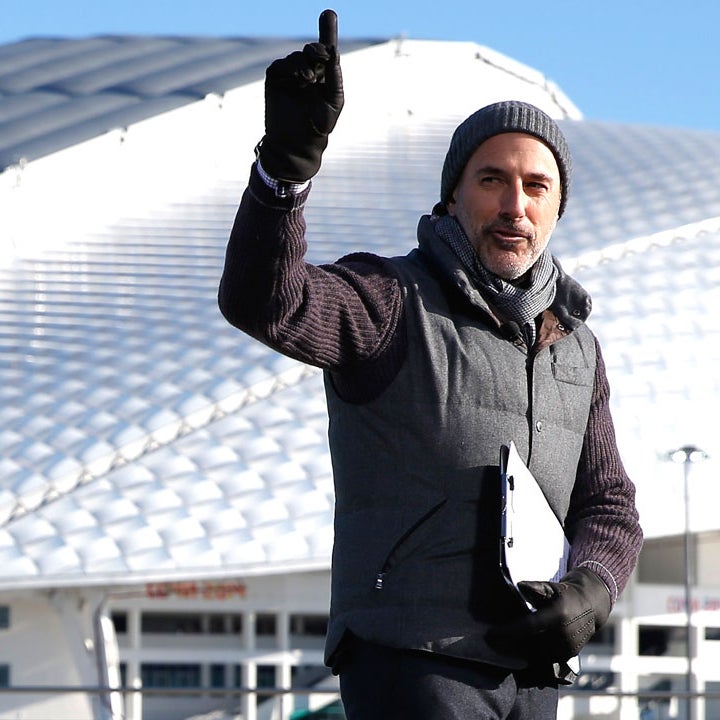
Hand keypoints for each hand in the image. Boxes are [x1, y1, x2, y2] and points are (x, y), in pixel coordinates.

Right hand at [258, 9, 343, 181]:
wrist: (297, 144)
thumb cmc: (319, 126)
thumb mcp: (334, 100)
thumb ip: (335, 76)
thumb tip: (334, 52)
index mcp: (323, 75)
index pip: (325, 50)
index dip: (327, 30)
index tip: (329, 13)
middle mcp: (307, 72)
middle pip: (312, 49)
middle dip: (317, 49)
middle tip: (324, 56)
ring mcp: (290, 76)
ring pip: (297, 57)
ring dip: (304, 63)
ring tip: (310, 80)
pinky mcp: (275, 80)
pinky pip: (281, 65)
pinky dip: (290, 68)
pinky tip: (300, 80)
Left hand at [488, 567, 611, 662]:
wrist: (591, 606)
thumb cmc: (565, 594)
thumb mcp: (551, 587)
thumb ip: (535, 587)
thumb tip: (520, 586)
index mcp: (558, 615)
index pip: (528, 627)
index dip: (508, 632)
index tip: (490, 634)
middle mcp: (564, 634)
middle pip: (530, 644)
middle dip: (509, 644)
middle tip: (491, 642)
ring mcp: (568, 647)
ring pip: (536, 654)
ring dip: (518, 651)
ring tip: (500, 647)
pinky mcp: (569, 655)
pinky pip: (545, 659)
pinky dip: (531, 655)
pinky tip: (518, 650)